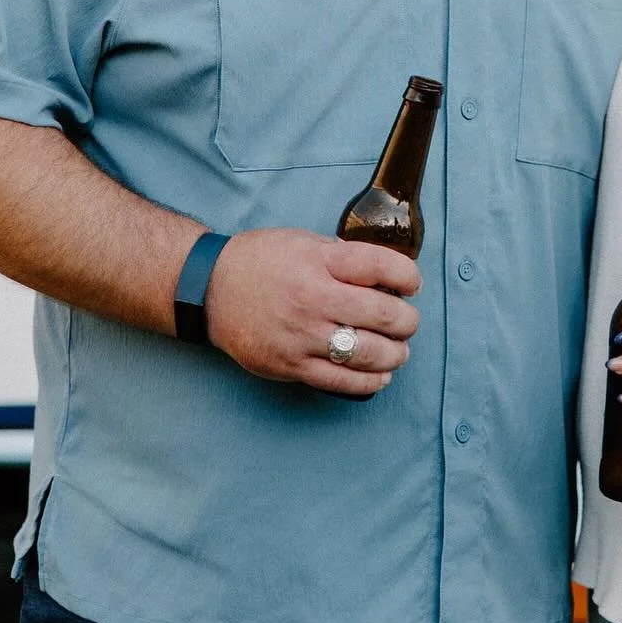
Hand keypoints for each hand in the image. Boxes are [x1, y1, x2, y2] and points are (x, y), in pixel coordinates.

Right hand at [204, 228, 421, 398]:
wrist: (208, 288)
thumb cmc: (259, 261)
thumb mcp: (303, 241)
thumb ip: (342, 256)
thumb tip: (383, 275)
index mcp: (318, 262)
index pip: (380, 267)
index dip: (407, 276)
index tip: (412, 284)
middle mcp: (312, 298)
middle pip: (382, 314)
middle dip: (407, 320)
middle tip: (409, 321)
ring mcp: (302, 336)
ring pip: (368, 353)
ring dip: (396, 354)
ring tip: (400, 350)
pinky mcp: (290, 365)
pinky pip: (340, 381)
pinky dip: (369, 380)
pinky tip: (381, 374)